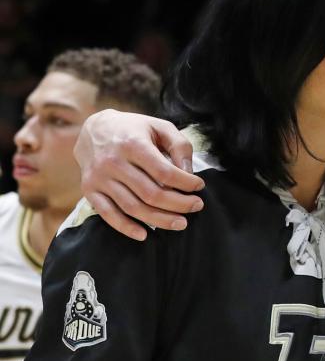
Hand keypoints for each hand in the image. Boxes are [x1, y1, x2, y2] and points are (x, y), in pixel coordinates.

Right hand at [75, 109, 203, 240]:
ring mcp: (99, 178)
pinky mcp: (89, 190)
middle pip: (150, 193)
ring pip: (132, 207)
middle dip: (178, 204)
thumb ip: (179, 145)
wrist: (92, 129)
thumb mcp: (160, 126)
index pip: (164, 172)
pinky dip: (126, 227)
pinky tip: (144, 235)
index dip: (185, 183)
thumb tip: (188, 172)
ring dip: (159, 219)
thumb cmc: (134, 129)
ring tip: (181, 223)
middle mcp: (113, 162)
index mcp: (133, 144)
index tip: (199, 186)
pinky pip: (108, 214)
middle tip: (196, 206)